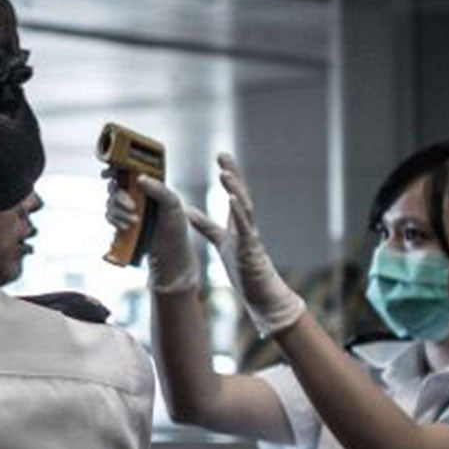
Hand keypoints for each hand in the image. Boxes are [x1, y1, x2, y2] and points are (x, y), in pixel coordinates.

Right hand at [104, 173, 196, 293]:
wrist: (170, 257)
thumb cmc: (176, 230)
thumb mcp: (173, 205)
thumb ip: (159, 189)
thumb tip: (140, 178)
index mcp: (152, 185)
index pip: (130, 169)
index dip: (116, 167)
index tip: (109, 173)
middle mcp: (138, 194)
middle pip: (116, 185)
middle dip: (119, 196)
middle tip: (131, 207)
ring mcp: (130, 208)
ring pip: (111, 202)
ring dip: (118, 212)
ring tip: (133, 222)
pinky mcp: (123, 221)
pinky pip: (110, 216)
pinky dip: (115, 221)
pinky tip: (125, 228)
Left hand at [189, 153, 304, 336]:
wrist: (260, 294)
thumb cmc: (243, 268)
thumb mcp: (221, 242)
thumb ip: (206, 226)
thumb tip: (187, 211)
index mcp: (238, 222)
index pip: (234, 192)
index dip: (229, 173)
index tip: (221, 155)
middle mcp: (246, 225)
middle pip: (241, 194)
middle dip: (233, 173)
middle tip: (223, 154)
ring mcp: (250, 236)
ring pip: (244, 208)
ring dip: (235, 190)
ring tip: (225, 173)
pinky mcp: (251, 250)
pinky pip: (246, 229)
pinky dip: (240, 213)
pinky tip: (234, 200)